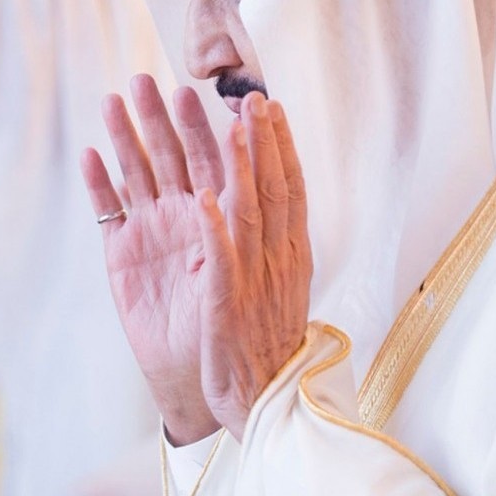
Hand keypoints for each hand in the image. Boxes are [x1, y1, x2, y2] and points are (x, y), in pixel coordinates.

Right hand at [81, 75, 221, 444]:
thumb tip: (222, 188)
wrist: (202, 374)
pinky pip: (108, 209)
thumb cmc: (233, 326)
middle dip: (165, 117)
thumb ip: (228, 234)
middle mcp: (190, 213)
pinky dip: (99, 183)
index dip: (224, 128)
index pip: (226, 160)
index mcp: (225, 215)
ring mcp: (154, 228)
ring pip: (140, 170)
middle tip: (151, 80)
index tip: (222, 94)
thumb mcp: (239, 279)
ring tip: (115, 98)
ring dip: (127, 136)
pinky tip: (91, 154)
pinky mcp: (123, 252)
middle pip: (178, 154)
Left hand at [194, 92, 312, 440]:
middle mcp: (277, 258)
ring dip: (239, 166)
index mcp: (290, 251)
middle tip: (254, 97)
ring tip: (230, 125)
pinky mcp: (226, 304)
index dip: (281, 145)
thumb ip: (277, 240)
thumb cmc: (267, 335)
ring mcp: (253, 279)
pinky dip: (214, 228)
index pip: (290, 187)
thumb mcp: (282, 281)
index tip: (272, 106)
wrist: (264, 398)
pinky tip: (204, 196)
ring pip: (248, 211)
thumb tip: (274, 200)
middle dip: (263, 140)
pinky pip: (220, 260)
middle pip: (272, 188)